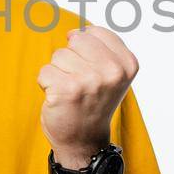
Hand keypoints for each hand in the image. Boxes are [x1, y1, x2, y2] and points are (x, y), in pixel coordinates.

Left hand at [36, 24, 138, 165]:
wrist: (84, 141)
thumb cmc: (93, 102)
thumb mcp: (111, 73)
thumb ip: (100, 47)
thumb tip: (73, 32)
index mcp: (127, 63)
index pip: (94, 32)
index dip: (85, 50)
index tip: (92, 72)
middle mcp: (113, 71)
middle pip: (75, 40)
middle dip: (71, 59)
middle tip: (80, 84)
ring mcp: (91, 80)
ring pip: (58, 55)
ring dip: (59, 73)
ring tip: (71, 92)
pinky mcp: (67, 90)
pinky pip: (45, 72)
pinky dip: (46, 85)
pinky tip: (60, 100)